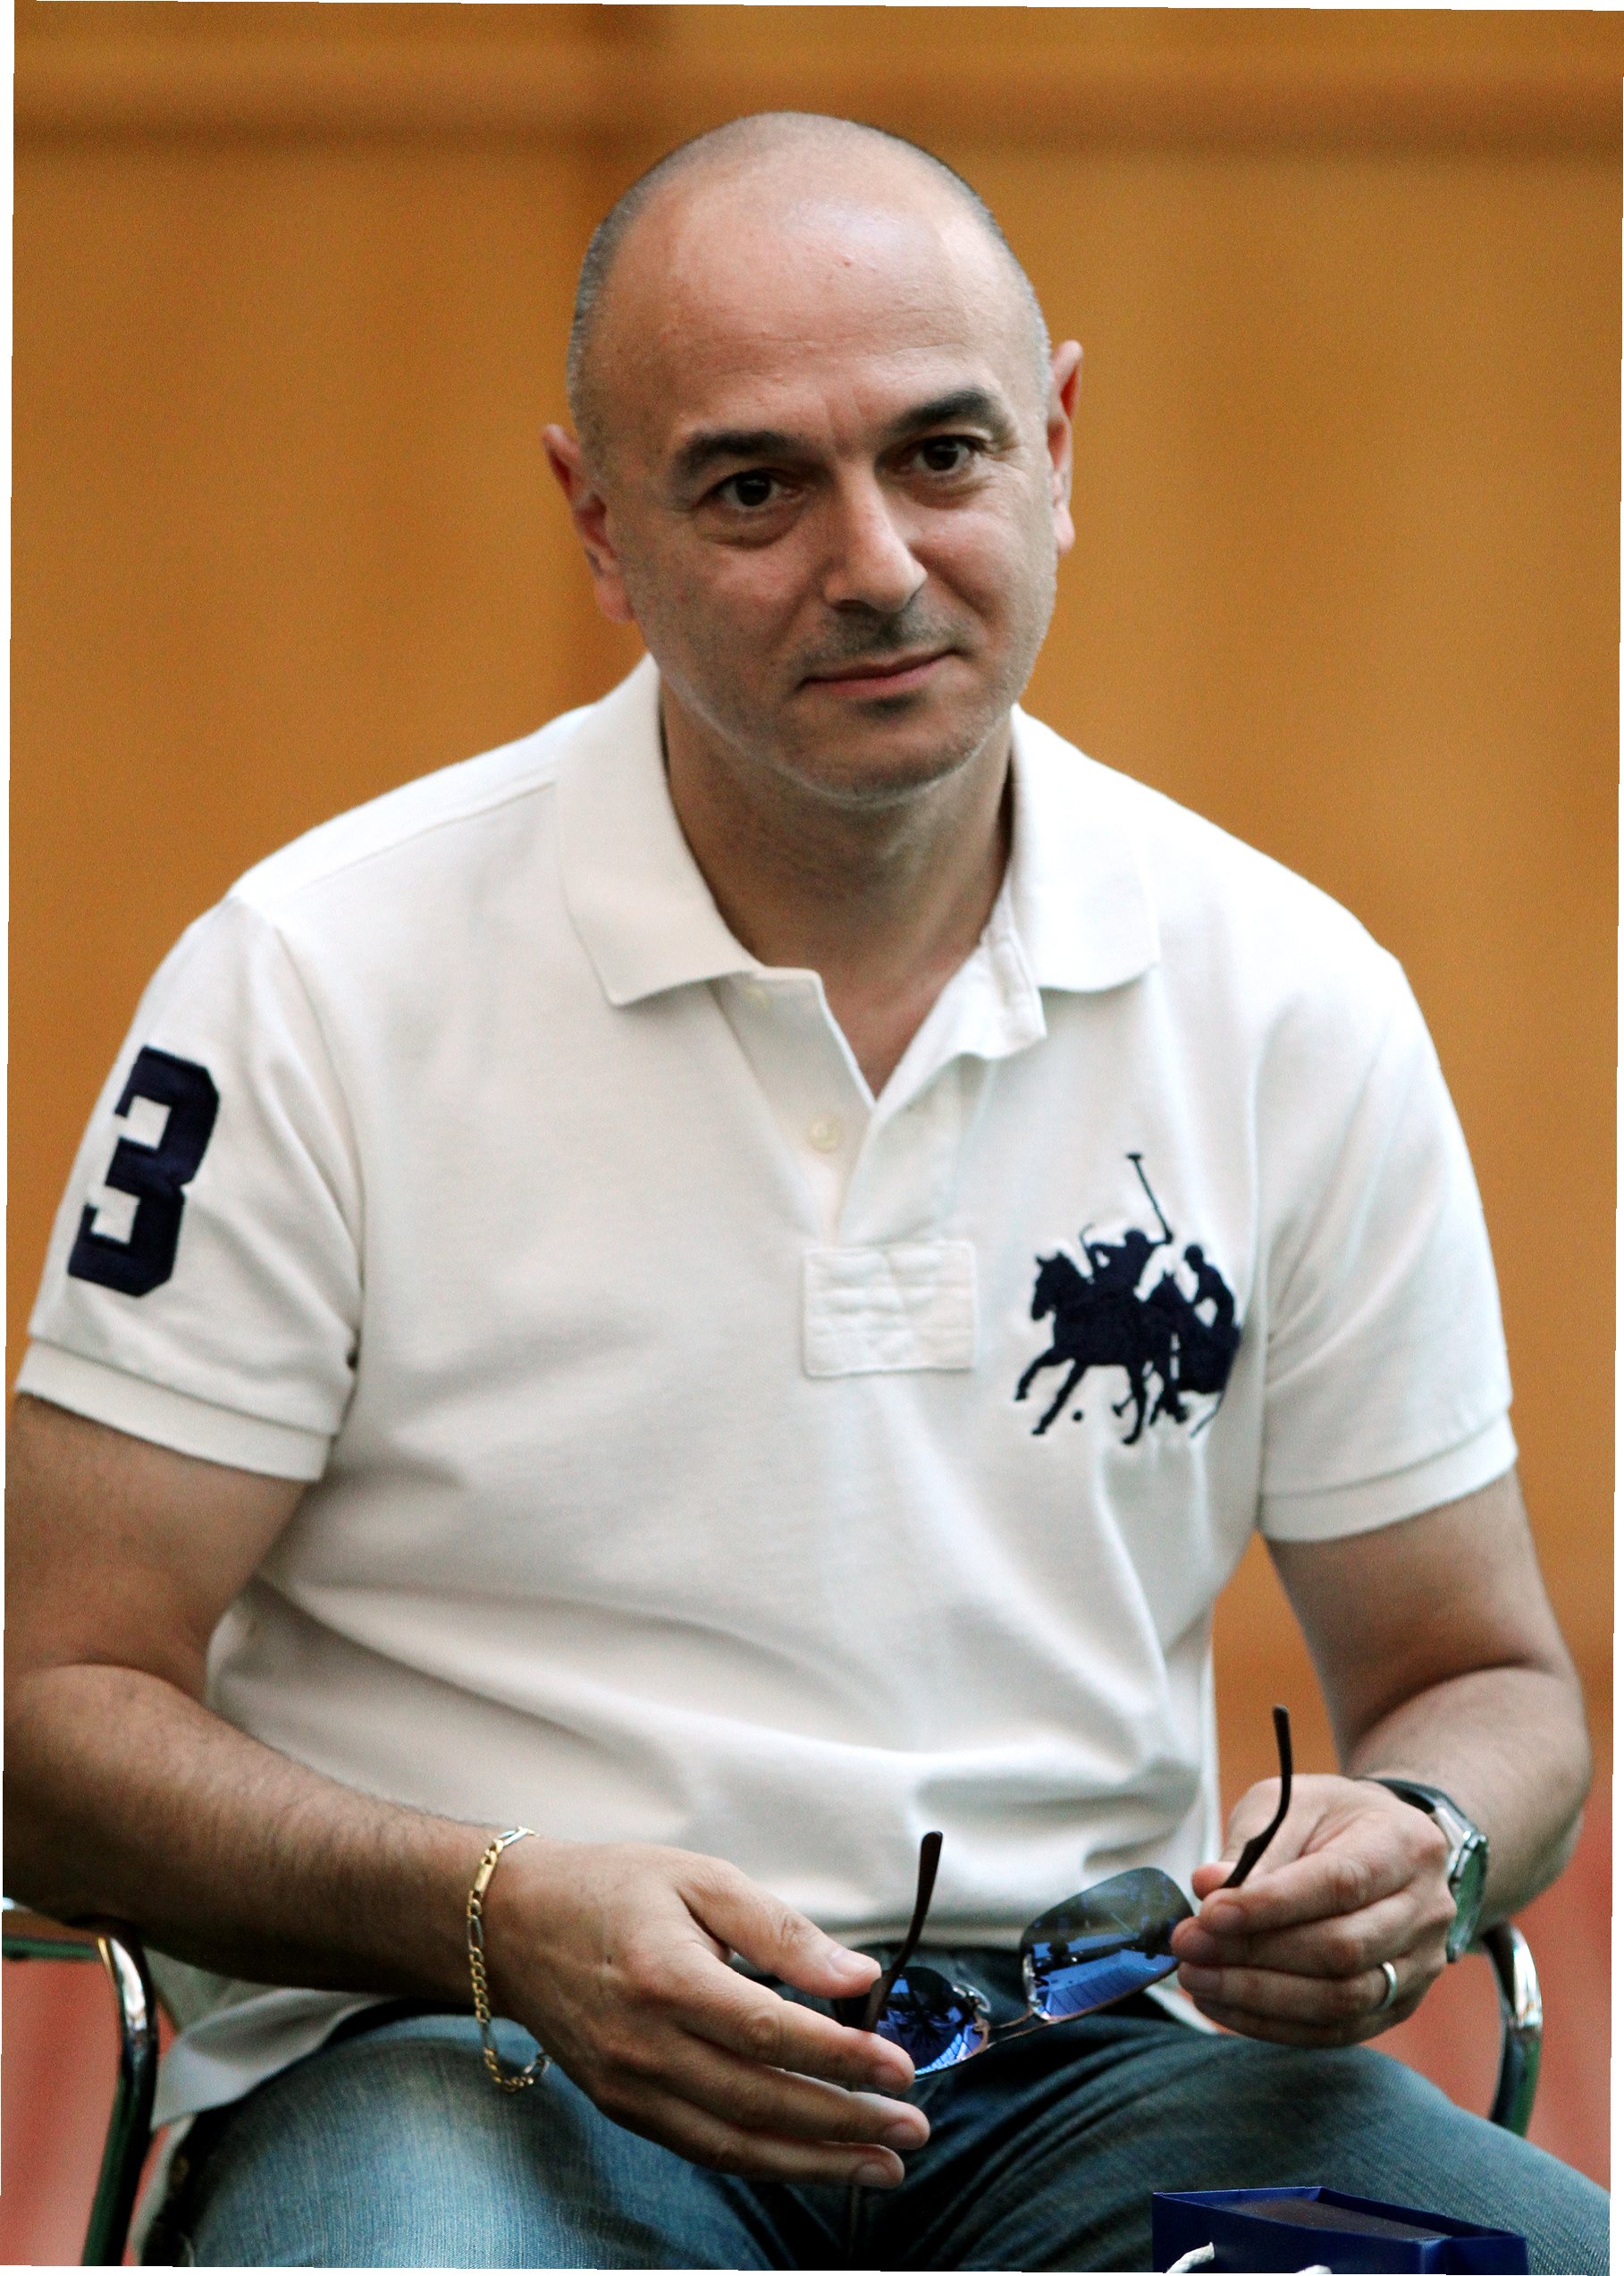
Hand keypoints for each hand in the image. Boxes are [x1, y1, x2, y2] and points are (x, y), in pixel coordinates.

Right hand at [481, 1838, 928, 2185]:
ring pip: (735, 2143)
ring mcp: (630, 2087)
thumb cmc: (613, 1890)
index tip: (901, 2068)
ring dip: (816, 2163)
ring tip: (882, 2167)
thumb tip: (858, 1976)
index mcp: (668, 1976)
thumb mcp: (701, 1878)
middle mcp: (646, 2044)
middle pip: (761, 2100)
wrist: (513, 1926)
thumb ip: (781, 1930)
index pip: (771, 2034)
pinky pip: (704, 2148)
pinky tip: (813, 2161)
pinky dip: (765, 2161)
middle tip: (912, 2129)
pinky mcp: (624, 2108)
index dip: (842, 2058)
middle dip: (846, 2122)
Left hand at [1168, 1774, 1455, 2045]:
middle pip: (1341, 1950)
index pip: (1339, 1883)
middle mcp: (1425, 1911)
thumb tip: (1207, 1887)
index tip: (1208, 1913)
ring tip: (1196, 1978)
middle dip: (1254, 1954)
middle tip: (1188, 1946)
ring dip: (1257, 1997)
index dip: (1270, 1905)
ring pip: (1340, 2001)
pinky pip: (1335, 2031)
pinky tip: (1222, 2004)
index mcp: (1405, 1846)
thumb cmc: (1332, 1820)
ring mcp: (1419, 1967)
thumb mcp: (1291, 1805)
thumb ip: (1252, 1846)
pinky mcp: (1399, 2006)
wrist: (1388, 1846)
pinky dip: (1272, 2024)